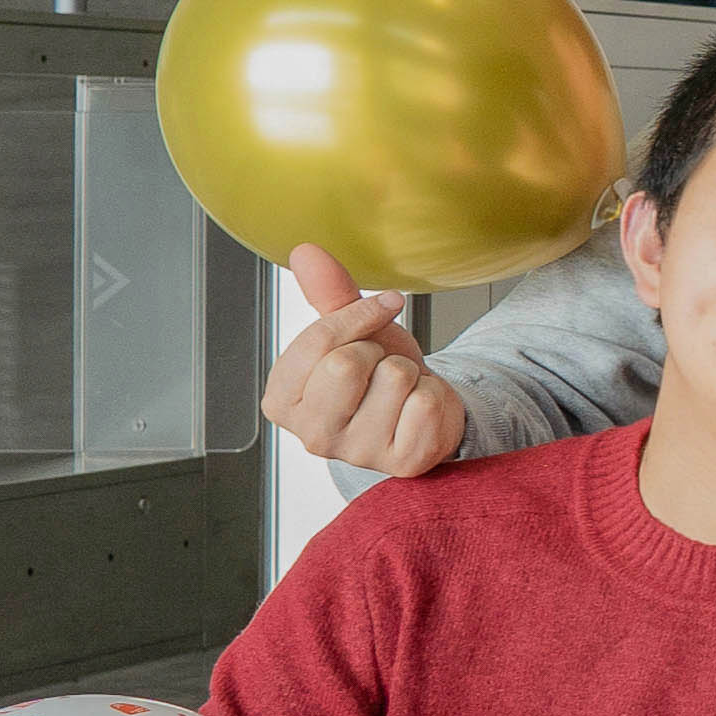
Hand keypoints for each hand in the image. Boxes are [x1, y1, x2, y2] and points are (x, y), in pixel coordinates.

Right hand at [261, 249, 466, 477]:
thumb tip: (305, 252)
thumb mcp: (353, 331)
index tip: (379, 310)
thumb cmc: (379, 373)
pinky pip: (425, 403)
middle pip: (347, 364)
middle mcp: (312, 435)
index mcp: (283, 401)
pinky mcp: (401, 463)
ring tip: (401, 390)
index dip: (357, 317)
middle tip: (381, 368)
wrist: (424, 408)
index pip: (317, 343)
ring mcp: (357, 454)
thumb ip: (328, 294)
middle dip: (377, 351)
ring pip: (394, 379)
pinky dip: (433, 395)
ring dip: (409, 372)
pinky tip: (419, 410)